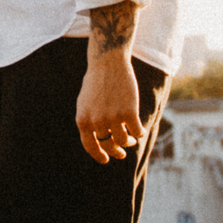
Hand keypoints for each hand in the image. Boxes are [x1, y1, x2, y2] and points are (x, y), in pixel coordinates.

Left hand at [77, 45, 142, 162]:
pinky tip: (139, 130)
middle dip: (116, 151)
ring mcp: (113, 118)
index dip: (99, 155)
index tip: (106, 159)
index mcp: (83, 120)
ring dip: (128, 141)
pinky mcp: (129, 113)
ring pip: (123, 140)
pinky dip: (139, 132)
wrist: (108, 63)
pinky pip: (136, 131)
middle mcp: (97, 122)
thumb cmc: (96, 81)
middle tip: (121, 153)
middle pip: (108, 145)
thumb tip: (99, 140)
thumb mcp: (85, 103)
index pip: (91, 146)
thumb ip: (89, 121)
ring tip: (131, 139)